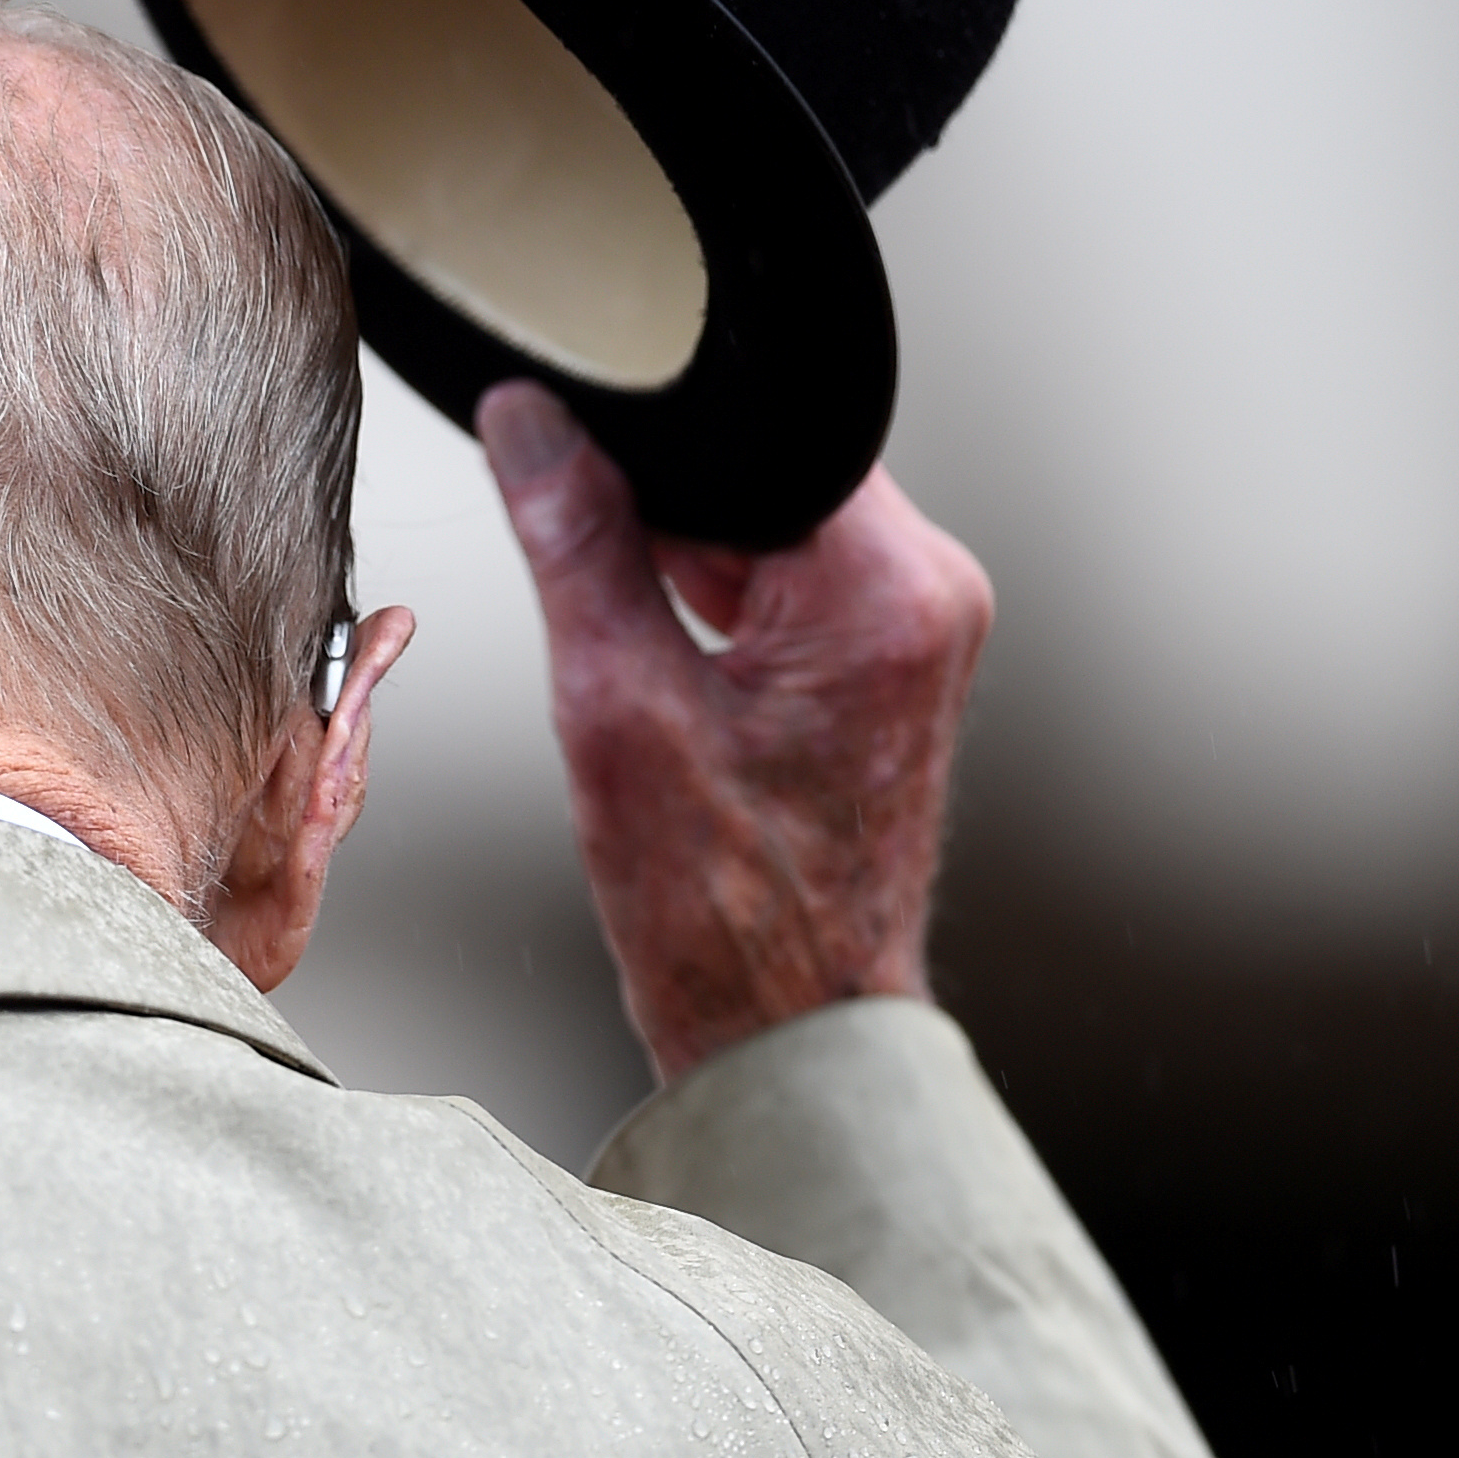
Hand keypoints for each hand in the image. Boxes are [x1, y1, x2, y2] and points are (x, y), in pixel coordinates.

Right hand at [480, 383, 990, 1082]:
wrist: (789, 1033)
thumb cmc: (728, 916)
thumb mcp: (615, 708)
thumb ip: (575, 543)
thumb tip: (532, 424)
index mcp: (887, 592)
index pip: (761, 427)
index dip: (656, 433)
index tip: (582, 469)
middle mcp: (926, 596)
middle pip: (765, 470)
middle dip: (668, 514)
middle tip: (624, 624)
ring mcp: (914, 630)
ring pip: (767, 524)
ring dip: (688, 571)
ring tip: (663, 685)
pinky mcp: (884, 661)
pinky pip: (785, 581)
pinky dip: (716, 609)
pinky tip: (682, 692)